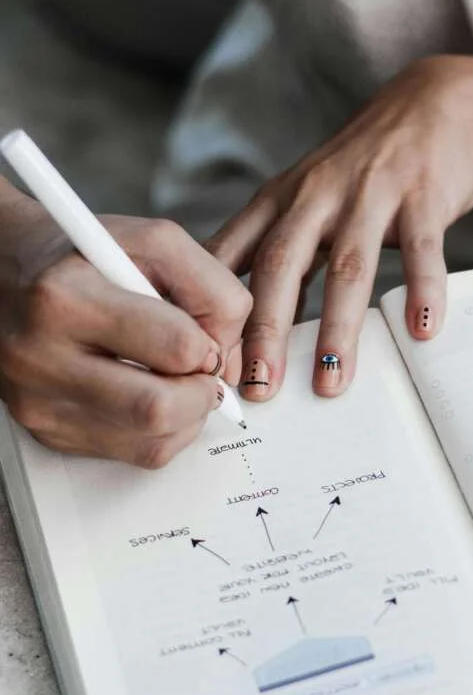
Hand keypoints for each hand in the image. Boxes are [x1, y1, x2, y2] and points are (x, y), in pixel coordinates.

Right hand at [0, 191, 251, 466]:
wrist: (4, 270)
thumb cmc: (80, 252)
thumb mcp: (152, 240)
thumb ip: (210, 286)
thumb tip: (229, 355)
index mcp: (65, 299)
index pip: (176, 348)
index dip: (209, 345)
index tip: (203, 336)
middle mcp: (42, 358)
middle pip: (160, 410)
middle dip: (203, 393)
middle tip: (201, 370)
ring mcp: (39, 404)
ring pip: (151, 444)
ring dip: (187, 416)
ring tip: (178, 379)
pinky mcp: (46, 433)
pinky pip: (131, 454)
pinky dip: (160, 430)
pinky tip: (150, 391)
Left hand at [208, 56, 472, 400]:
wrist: (434, 105)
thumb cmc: (361, 166)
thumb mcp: (302, 196)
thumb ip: (271, 249)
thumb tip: (232, 317)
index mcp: (280, 200)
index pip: (234, 257)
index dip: (214, 311)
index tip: (206, 365)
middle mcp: (317, 194)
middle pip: (281, 264)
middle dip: (266, 330)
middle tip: (257, 388)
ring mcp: (371, 193)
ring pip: (348, 266)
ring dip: (337, 327)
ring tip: (331, 382)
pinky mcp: (423, 195)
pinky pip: (421, 248)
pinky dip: (422, 288)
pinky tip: (422, 329)